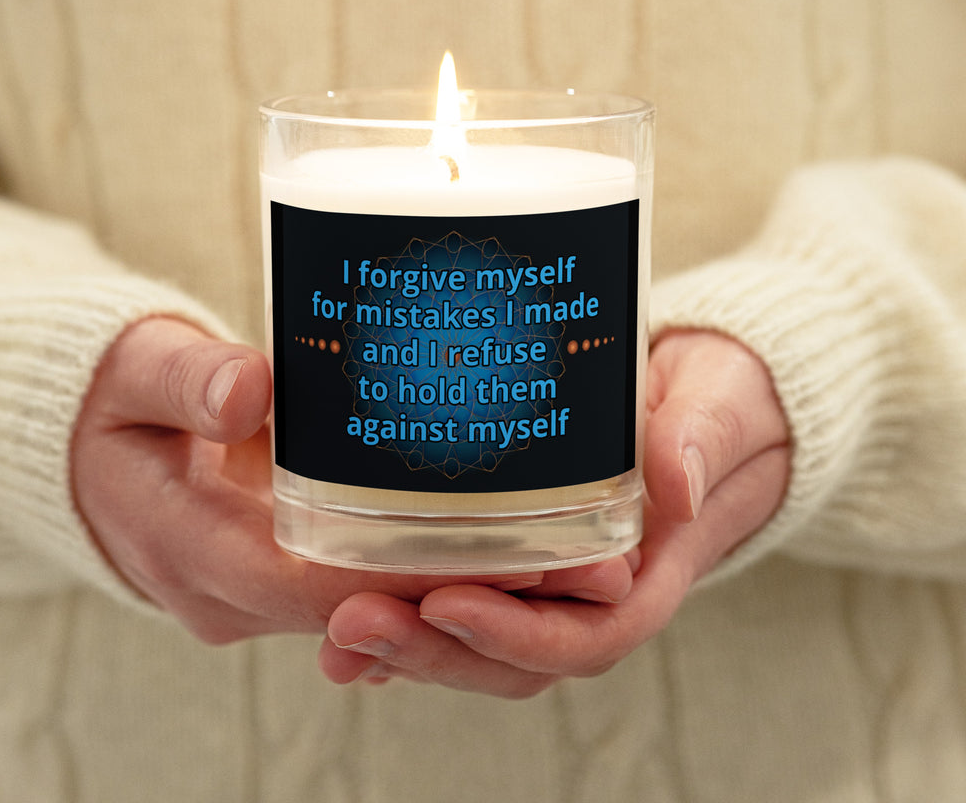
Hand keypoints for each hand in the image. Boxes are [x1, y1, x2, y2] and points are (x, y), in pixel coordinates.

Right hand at [70, 318, 633, 642]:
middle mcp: (233, 593)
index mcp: (193, 547)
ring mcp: (260, 595)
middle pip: (368, 613)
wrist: (88, 452)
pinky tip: (503, 548)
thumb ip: (186, 378)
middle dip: (471, 596)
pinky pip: (364, 593)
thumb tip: (249, 390)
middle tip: (583, 563)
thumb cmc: (112, 404)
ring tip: (572, 558)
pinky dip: (429, 579)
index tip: (511, 556)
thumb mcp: (136, 371)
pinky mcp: (282, 578)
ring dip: (466, 595)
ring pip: (376, 614)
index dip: (420, 579)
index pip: (321, 586)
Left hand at [318, 330, 790, 696]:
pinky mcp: (525, 554)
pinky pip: (468, 597)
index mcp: (651, 568)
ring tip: (336, 628)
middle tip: (353, 621)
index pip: (587, 634)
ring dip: (409, 644)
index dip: (517, 635)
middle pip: (516, 655)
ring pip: (482, 640)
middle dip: (435, 650)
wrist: (713, 401)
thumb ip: (702, 437)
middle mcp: (600, 591)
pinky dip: (411, 614)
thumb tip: (676, 481)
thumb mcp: (719, 404)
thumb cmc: (720, 402)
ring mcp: (558, 579)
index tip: (447, 603)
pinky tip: (349, 608)